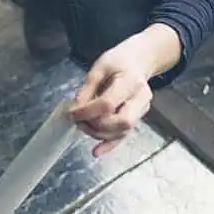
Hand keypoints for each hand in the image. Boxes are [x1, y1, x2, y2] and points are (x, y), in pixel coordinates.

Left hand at [70, 24, 180, 157]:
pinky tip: (96, 152)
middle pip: (121, 122)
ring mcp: (141, 111)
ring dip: (99, 134)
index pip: (108, 104)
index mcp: (130, 82)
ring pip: (121, 132)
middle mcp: (140, 98)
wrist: (139, 61)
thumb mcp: (100, 66)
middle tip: (79, 120)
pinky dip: (109, 145)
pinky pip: (123, 136)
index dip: (87, 112)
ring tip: (83, 125)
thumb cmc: (119, 61)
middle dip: (96, 125)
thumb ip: (88, 88)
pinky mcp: (137, 118)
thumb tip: (76, 108)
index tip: (72, 113)